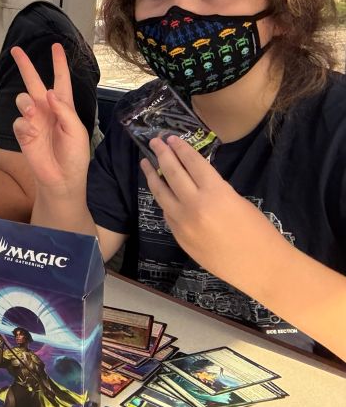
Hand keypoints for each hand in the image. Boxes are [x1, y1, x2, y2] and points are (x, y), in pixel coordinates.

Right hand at [10, 44, 90, 197]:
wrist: (61, 179)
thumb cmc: (74, 156)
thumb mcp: (76, 131)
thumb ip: (64, 110)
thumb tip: (50, 92)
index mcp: (63, 107)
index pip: (61, 80)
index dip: (59, 64)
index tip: (56, 46)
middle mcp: (47, 110)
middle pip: (34, 82)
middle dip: (25, 65)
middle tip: (15, 50)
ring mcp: (33, 121)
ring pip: (22, 99)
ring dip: (26, 102)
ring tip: (32, 111)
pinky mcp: (23, 133)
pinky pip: (18, 121)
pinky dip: (24, 125)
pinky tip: (32, 134)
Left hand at [142, 135, 285, 283]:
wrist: (261, 268)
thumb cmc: (259, 232)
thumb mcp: (238, 201)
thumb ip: (214, 189)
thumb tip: (196, 181)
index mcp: (215, 193)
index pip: (192, 163)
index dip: (181, 149)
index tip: (171, 139)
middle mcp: (194, 206)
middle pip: (172, 173)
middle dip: (162, 154)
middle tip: (155, 142)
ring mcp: (183, 223)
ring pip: (161, 193)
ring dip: (152, 176)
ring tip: (145, 163)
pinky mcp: (179, 237)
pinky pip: (167, 213)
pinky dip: (163, 200)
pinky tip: (161, 192)